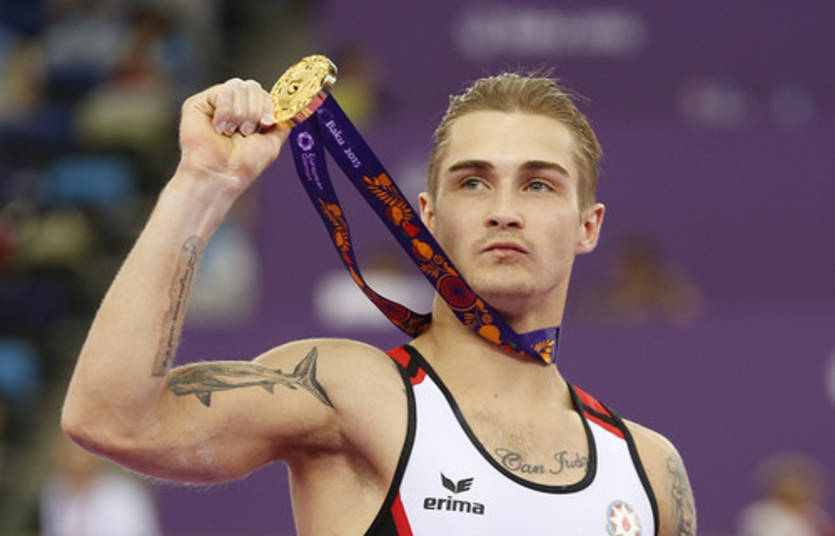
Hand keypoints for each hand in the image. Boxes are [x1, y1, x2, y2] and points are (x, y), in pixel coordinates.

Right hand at [177, 78, 288, 194]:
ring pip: (238, 86)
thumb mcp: (272, 143)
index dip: (268, 106)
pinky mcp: (199, 103)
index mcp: (249, 113)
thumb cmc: (244, 164)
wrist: (222, 174)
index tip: (266, 124)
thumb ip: (282, 124)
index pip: (263, 93)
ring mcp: (216, 103)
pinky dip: (225, 112)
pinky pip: (222, 92)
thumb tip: (290, 108)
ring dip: (240, 114)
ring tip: (231, 133)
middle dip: (254, 111)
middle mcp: (233, 105)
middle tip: (246, 132)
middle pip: (252, 86)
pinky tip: (219, 128)